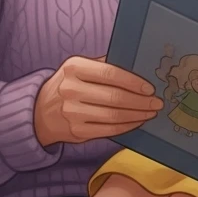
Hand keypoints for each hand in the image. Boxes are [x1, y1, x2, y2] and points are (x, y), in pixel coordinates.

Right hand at [34, 56, 163, 146]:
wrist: (40, 112)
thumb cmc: (67, 85)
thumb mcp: (78, 67)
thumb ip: (103, 64)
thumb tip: (136, 64)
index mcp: (74, 68)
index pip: (110, 74)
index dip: (133, 82)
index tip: (149, 88)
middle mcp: (71, 89)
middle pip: (115, 97)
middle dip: (141, 101)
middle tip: (157, 102)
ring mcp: (73, 112)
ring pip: (114, 115)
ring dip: (137, 115)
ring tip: (150, 112)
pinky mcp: (77, 132)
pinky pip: (109, 130)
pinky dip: (127, 126)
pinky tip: (137, 121)